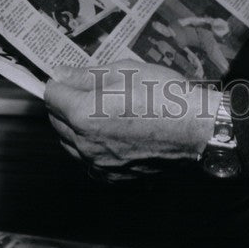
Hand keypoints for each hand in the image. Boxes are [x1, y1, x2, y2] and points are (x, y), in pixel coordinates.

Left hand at [44, 59, 219, 181]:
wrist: (196, 128)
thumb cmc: (164, 94)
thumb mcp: (125, 71)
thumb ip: (87, 75)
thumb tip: (60, 74)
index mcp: (83, 113)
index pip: (51, 95)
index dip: (60, 81)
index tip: (71, 76)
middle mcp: (84, 143)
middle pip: (56, 120)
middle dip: (65, 103)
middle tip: (86, 89)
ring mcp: (98, 163)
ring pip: (69, 143)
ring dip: (74, 126)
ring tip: (100, 109)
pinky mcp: (112, 176)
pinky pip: (88, 160)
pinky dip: (91, 146)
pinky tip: (111, 132)